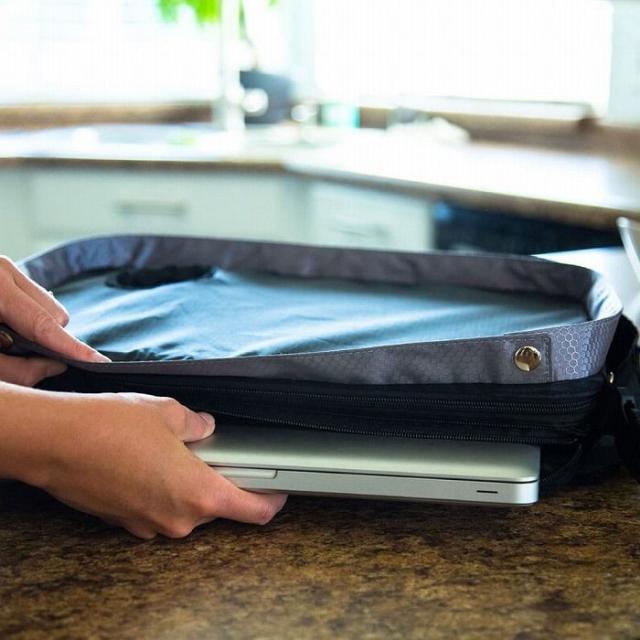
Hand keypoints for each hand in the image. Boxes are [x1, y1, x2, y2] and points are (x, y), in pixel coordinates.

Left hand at [0, 255, 108, 386]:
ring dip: (37, 327)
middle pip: (56, 315)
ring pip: (50, 306)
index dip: (72, 348)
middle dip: (44, 339)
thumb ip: (16, 370)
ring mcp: (6, 268)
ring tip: (2, 336)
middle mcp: (4, 270)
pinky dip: (26, 316)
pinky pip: (36, 298)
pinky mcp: (6, 271)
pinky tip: (2, 322)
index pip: (44, 324)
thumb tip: (54, 367)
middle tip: (10, 351)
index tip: (98, 362)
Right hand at [12, 389, 286, 538]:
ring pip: (186, 507)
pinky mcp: (126, 523)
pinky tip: (150, 461)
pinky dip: (163, 490)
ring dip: (189, 484)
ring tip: (176, 450)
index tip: (280, 490)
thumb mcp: (168, 412)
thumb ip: (198, 423)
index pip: (254, 511)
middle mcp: (177, 519)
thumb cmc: (111, 427)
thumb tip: (206, 426)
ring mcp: (149, 526)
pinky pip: (158, 509)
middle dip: (221, 480)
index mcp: (199, 494)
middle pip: (218, 507)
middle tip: (217, 451)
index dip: (272, 501)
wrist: (55, 443)